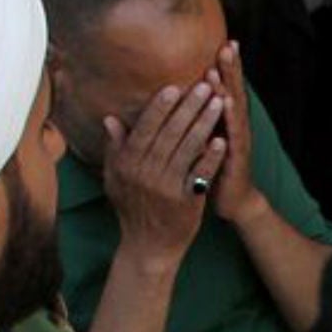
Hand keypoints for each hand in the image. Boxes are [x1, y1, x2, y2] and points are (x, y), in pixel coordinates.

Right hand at [101, 83, 225, 269]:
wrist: (148, 246)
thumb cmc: (132, 209)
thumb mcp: (116, 179)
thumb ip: (116, 148)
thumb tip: (109, 118)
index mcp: (127, 164)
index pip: (145, 128)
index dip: (160, 106)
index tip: (174, 86)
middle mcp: (145, 172)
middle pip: (170, 133)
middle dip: (189, 107)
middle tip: (205, 85)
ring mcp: (166, 187)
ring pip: (187, 148)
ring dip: (204, 123)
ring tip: (218, 102)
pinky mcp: (186, 201)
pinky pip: (201, 173)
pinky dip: (211, 156)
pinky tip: (222, 139)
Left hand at [206, 40, 264, 226]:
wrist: (233, 202)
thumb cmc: (212, 170)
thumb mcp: (200, 143)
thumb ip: (191, 122)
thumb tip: (175, 102)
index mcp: (224, 122)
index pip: (223, 89)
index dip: (223, 67)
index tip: (222, 41)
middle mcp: (235, 127)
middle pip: (233, 92)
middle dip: (231, 69)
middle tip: (228, 44)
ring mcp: (238, 141)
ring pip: (234, 109)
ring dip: (229, 87)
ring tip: (223, 66)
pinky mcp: (237, 157)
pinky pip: (233, 133)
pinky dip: (231, 117)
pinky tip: (228, 102)